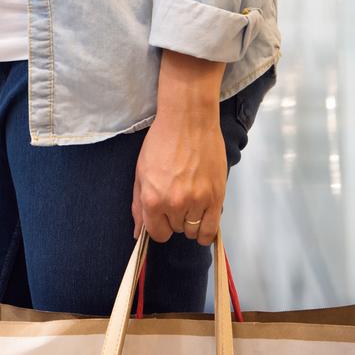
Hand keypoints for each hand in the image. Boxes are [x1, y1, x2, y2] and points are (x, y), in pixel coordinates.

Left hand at [132, 50, 227, 246]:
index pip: (157, 233)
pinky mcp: (217, 198)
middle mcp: (175, 204)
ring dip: (191, 220)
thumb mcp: (140, 172)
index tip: (162, 216)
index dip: (159, 225)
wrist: (188, 121)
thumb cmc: (160, 142)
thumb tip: (138, 233)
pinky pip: (212, 229)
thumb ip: (138, 205)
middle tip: (176, 197)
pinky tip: (203, 218)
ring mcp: (197, 202)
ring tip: (190, 201)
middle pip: (176, 230)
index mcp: (152, 199)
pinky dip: (206, 230)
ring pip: (193, 230)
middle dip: (174, 218)